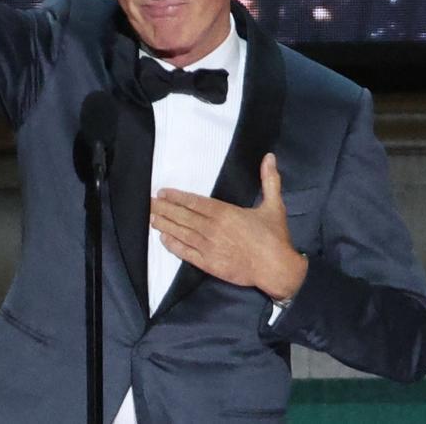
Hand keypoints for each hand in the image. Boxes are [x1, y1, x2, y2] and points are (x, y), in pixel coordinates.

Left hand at [150, 153, 307, 301]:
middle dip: (164, 208)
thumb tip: (269, 157)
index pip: (195, 202)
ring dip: (165, 225)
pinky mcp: (210, 264)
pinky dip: (173, 246)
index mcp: (226, 213)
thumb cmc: (275, 237)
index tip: (163, 192)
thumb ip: (270, 180)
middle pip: (183, 216)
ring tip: (151, 217)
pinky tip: (163, 239)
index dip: (177, 197)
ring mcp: (209, 247)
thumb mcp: (274, 206)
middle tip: (148, 202)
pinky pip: (187, 254)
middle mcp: (213, 228)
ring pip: (182, 233)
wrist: (277, 268)